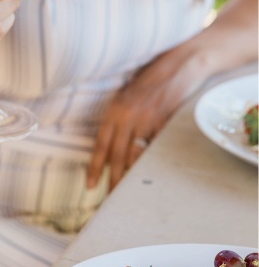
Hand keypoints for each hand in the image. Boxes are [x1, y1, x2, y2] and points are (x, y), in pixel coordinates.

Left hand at [85, 45, 198, 191]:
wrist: (177, 66)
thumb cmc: (150, 79)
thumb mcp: (127, 95)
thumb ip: (119, 117)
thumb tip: (112, 143)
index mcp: (115, 109)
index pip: (101, 144)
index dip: (94, 166)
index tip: (89, 186)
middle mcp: (128, 116)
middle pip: (117, 155)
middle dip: (112, 180)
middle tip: (108, 200)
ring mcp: (148, 122)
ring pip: (135, 156)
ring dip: (130, 177)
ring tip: (126, 196)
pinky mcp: (165, 126)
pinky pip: (156, 151)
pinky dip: (152, 165)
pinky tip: (149, 179)